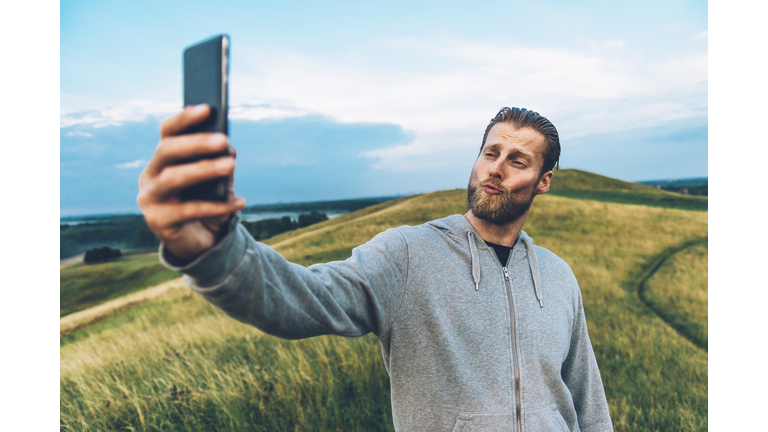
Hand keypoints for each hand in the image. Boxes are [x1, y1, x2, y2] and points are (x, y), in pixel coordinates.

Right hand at [138, 104, 245, 262]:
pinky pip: (188, 210)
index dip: (184, 119)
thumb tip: (227, 148)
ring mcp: (149, 199)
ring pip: (172, 178)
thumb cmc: (208, 204)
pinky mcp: (158, 221)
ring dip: (203, 169)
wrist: (201, 243)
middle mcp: (150, 175)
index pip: (168, 132)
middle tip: (223, 140)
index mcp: (162, 159)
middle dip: (196, 143)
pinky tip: (239, 202)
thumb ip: (219, 163)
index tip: (207, 109)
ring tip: (231, 165)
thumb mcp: (216, 182)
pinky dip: (216, 206)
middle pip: (167, 151)